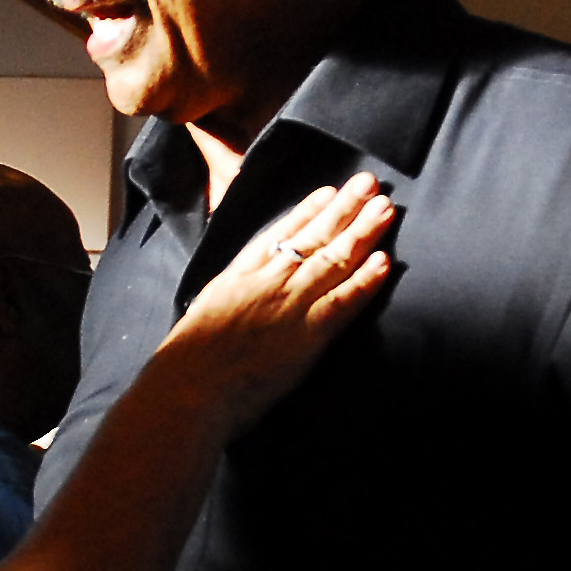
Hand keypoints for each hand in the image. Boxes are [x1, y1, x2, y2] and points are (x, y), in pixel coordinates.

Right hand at [158, 174, 393, 435]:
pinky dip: (365, 280)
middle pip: (313, 237)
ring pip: (334, 260)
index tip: (328, 192)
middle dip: (344, 208)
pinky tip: (385, 260)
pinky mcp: (308, 334)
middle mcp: (268, 281)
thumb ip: (223, 301)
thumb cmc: (184, 364)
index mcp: (238, 275)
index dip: (307, 211)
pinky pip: (344, 301)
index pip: (278, 234)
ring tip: (386, 208)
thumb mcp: (200, 315)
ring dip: (363, 232)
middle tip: (369, 183)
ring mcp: (290, 304)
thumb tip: (230, 301)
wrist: (188, 387)